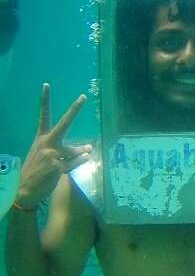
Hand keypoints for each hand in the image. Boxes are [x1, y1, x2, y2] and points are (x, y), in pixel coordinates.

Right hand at [15, 84, 91, 208]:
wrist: (24, 190)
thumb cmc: (37, 171)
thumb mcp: (47, 156)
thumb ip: (67, 151)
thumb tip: (90, 149)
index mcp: (41, 138)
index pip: (43, 116)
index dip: (45, 100)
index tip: (47, 85)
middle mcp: (46, 143)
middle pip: (63, 124)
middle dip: (74, 110)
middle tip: (83, 97)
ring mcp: (52, 155)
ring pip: (75, 150)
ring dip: (81, 152)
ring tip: (86, 151)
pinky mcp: (57, 167)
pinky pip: (75, 163)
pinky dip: (80, 162)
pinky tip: (79, 162)